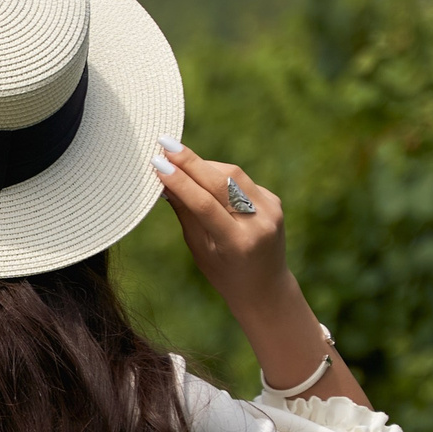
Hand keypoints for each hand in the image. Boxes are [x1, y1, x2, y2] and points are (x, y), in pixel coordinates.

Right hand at [150, 137, 289, 315]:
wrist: (266, 288)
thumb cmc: (224, 273)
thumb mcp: (200, 250)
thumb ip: (186, 214)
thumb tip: (165, 180)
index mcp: (237, 242)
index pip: (204, 203)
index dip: (180, 181)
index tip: (157, 162)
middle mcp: (258, 223)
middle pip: (221, 182)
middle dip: (190, 161)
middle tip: (164, 144)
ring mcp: (271, 210)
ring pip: (233, 174)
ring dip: (203, 164)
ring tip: (177, 157)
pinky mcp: (275, 201)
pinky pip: (241, 180)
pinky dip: (220, 174)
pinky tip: (202, 174)